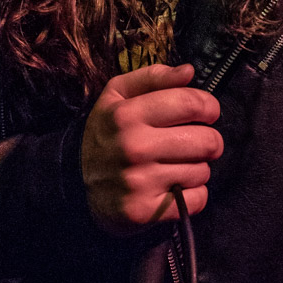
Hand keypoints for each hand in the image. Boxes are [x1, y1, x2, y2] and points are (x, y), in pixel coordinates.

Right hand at [81, 62, 222, 228]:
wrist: (73, 182)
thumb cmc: (107, 134)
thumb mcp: (117, 95)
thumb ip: (153, 78)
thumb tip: (189, 72)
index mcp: (127, 114)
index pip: (192, 104)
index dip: (208, 107)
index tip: (206, 114)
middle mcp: (134, 147)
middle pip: (206, 141)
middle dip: (207, 141)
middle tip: (192, 143)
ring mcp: (139, 182)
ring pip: (202, 171)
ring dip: (196, 169)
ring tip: (174, 166)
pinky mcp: (145, 211)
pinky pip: (197, 199)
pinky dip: (193, 195)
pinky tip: (174, 187)